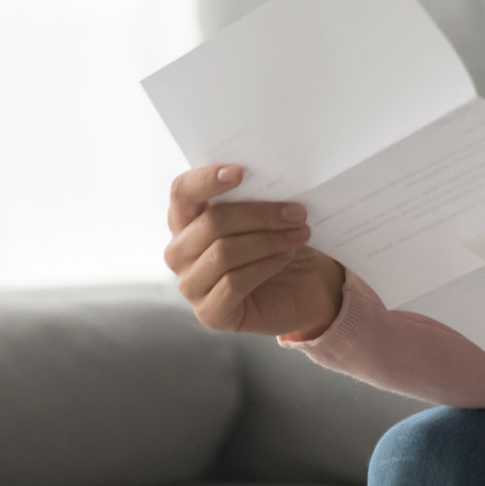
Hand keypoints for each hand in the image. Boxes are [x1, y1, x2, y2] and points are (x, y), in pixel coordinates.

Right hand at [163, 164, 347, 337]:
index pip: (183, 191)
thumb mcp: (267, 214)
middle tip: (297, 212)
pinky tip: (286, 256)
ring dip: (268, 240)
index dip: (206, 179)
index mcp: (186, 219)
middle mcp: (179, 252)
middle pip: (212, 222)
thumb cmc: (279, 242)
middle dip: (259, 214)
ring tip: (300, 233)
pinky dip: (265, 265)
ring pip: (224, 253)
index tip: (240, 172)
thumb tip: (270, 176)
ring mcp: (191, 285)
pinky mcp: (209, 313)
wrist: (305, 286)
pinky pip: (234, 282)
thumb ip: (256, 195)